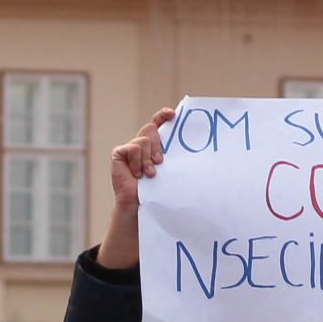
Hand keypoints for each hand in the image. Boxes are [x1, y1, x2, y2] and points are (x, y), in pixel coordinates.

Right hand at [97, 107, 175, 270]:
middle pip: (152, 129)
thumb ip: (176, 157)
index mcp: (154, 145)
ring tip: (150, 174)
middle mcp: (141, 144)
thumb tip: (202, 150)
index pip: (158, 123)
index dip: (163, 115)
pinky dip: (137, 162)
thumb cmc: (159, 191)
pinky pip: (132, 148)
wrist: (142, 206)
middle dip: (159, 145)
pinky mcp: (119, 154)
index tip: (173, 114)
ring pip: (144, 139)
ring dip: (149, 159)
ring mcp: (129, 149)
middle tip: (161, 162)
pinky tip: (137, 175)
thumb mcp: (171, 171)